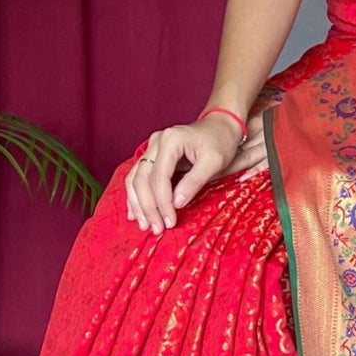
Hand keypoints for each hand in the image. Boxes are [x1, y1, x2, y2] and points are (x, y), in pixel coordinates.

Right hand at [125, 112, 265, 233]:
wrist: (220, 126)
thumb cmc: (221, 142)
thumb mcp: (214, 162)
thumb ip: (194, 182)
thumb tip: (176, 204)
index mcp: (171, 140)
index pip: (159, 177)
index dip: (163, 202)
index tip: (170, 222)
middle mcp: (156, 142)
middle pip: (142, 179)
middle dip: (148, 207)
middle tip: (156, 229)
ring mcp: (151, 148)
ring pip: (134, 179)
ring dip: (138, 204)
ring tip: (144, 225)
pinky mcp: (152, 156)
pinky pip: (137, 177)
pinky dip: (136, 196)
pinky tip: (135, 213)